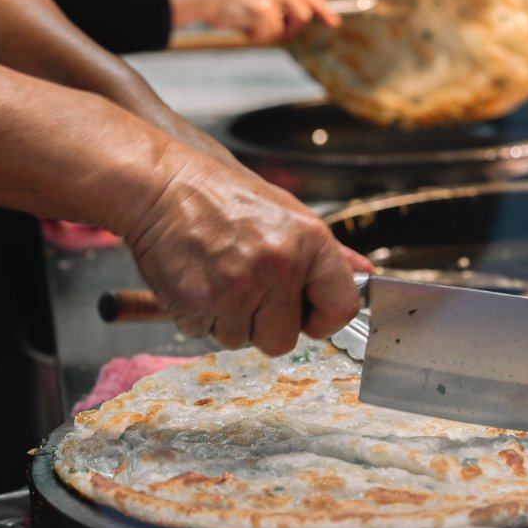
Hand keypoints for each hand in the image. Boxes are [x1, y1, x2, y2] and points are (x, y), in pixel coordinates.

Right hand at [122, 144, 372, 355]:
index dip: (323, 318)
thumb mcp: (287, 213)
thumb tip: (366, 276)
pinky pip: (204, 334)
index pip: (341, 307)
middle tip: (248, 291)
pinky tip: (197, 280)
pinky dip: (198, 316)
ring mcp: (236, 288)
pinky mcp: (197, 303)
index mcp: (309, 242)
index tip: (309, 313)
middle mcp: (277, 267)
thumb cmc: (223, 197)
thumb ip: (330, 254)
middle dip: (266, 325)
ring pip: (241, 341)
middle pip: (284, 340)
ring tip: (218, 277)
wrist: (160, 186)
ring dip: (229, 320)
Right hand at [162, 0, 339, 42]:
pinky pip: (267, 34)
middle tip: (274, 32)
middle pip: (302, 14)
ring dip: (265, 33)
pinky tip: (239, 26)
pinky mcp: (261, 8)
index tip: (333, 22)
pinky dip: (253, 36)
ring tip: (246, 23)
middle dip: (291, 28)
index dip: (323, 9)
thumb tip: (293, 16)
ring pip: (281, 28)